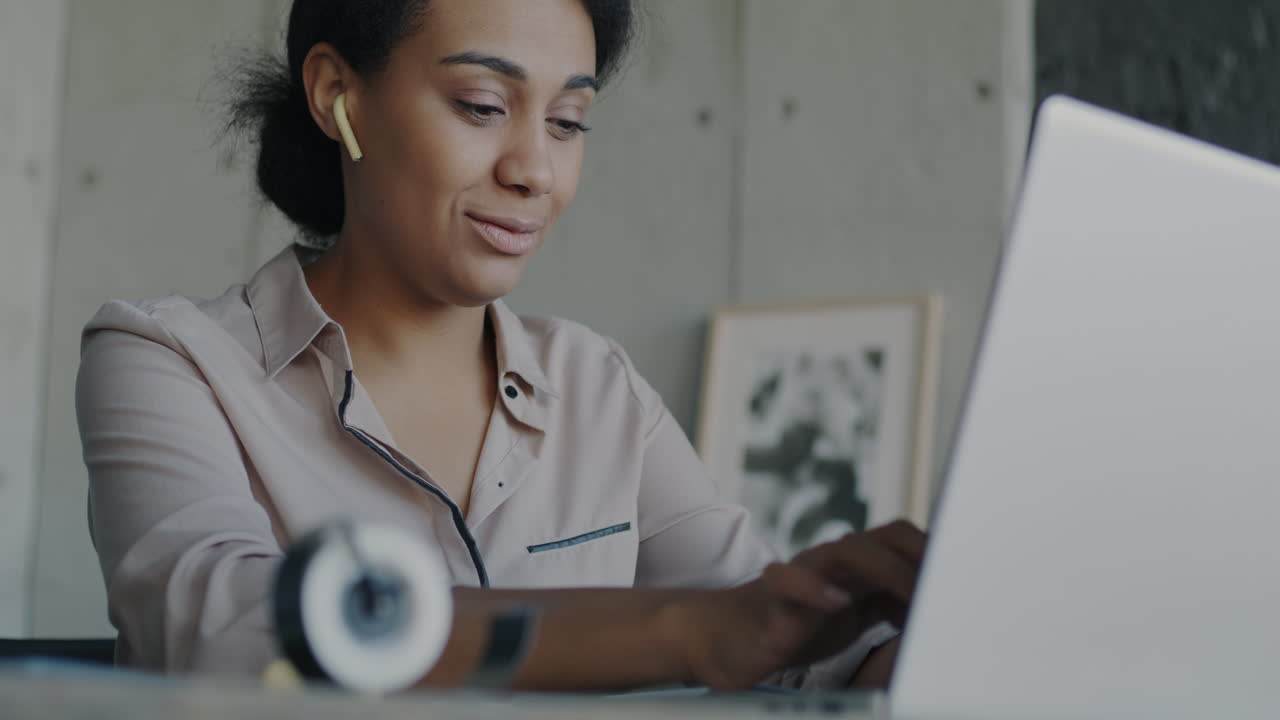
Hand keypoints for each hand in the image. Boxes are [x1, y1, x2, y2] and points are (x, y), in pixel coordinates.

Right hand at [669, 520, 925, 689]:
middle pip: (883, 537)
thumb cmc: (795, 624)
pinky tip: (838, 604)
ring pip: (845, 551)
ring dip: (884, 569)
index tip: (965, 578)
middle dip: (920, 557)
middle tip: (947, 589)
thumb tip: (935, 606)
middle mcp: (832, 561)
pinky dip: (815, 590)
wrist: (730, 636)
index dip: (934, 554)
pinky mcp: (773, 597)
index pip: (903, 540)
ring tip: (909, 594)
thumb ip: (889, 603)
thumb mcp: (855, 615)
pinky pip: (790, 581)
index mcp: (856, 566)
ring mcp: (803, 574)